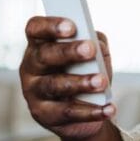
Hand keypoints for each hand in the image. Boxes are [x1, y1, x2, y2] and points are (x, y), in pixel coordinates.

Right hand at [19, 16, 115, 140]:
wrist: (85, 110)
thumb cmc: (85, 73)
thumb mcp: (92, 56)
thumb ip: (96, 44)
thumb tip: (98, 45)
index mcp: (40, 45)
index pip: (36, 29)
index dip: (51, 26)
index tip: (72, 26)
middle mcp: (31, 67)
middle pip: (44, 55)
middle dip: (68, 51)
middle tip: (90, 50)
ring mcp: (34, 92)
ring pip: (54, 85)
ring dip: (80, 82)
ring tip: (101, 81)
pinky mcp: (43, 114)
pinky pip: (68, 112)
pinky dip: (91, 111)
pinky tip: (108, 109)